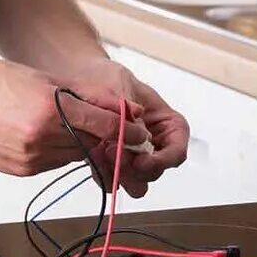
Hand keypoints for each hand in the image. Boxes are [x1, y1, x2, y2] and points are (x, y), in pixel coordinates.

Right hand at [0, 56, 150, 176]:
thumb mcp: (44, 78)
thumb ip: (84, 95)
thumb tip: (121, 108)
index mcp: (50, 110)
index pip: (104, 125)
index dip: (127, 129)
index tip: (140, 131)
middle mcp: (41, 139)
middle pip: (91, 143)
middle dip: (104, 136)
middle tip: (114, 129)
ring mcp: (30, 159)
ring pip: (73, 156)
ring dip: (80, 144)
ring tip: (68, 125)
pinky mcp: (20, 171)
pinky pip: (53, 164)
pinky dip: (58, 152)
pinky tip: (46, 136)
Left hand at [57, 60, 190, 198]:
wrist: (79, 79)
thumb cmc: (107, 77)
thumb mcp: (119, 86)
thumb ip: (127, 109)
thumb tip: (138, 130)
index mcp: (166, 122)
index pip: (177, 149)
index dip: (163, 160)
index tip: (141, 161)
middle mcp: (154, 142)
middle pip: (156, 170)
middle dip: (136, 169)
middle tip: (115, 156)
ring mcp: (134, 153)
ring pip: (136, 179)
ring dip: (120, 174)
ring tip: (101, 155)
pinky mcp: (113, 160)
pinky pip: (114, 177)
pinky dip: (105, 173)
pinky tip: (93, 158)